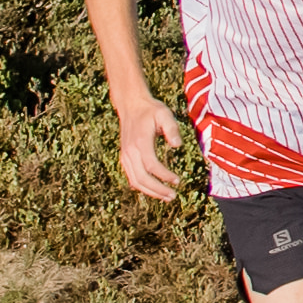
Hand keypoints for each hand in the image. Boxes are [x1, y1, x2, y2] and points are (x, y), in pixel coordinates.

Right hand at [111, 81, 184, 203]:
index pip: (151, 165)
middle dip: (158, 190)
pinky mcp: (124, 157)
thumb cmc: (150, 110)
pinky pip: (132, 177)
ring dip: (150, 192)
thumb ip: (172, 129)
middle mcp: (130, 151)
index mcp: (140, 142)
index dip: (164, 176)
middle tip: (173, 196)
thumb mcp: (164, 114)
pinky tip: (154, 190)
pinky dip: (142, 186)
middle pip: (141, 178)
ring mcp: (125, 155)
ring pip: (135, 181)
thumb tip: (178, 145)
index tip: (178, 181)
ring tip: (166, 197)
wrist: (131, 105)